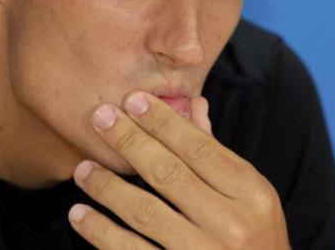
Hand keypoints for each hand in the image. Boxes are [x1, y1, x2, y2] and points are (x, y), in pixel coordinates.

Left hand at [68, 92, 288, 248]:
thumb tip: (192, 103)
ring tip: (82, 169)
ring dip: (107, 187)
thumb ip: (216, 154)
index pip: (199, 148)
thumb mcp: (250, 198)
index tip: (132, 99)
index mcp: (252, 195)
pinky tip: (80, 214)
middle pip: (168, 173)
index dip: (163, 122)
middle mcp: (232, 226)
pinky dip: (101, 232)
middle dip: (128, 141)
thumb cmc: (254, 242)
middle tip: (99, 118)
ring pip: (144, 212)